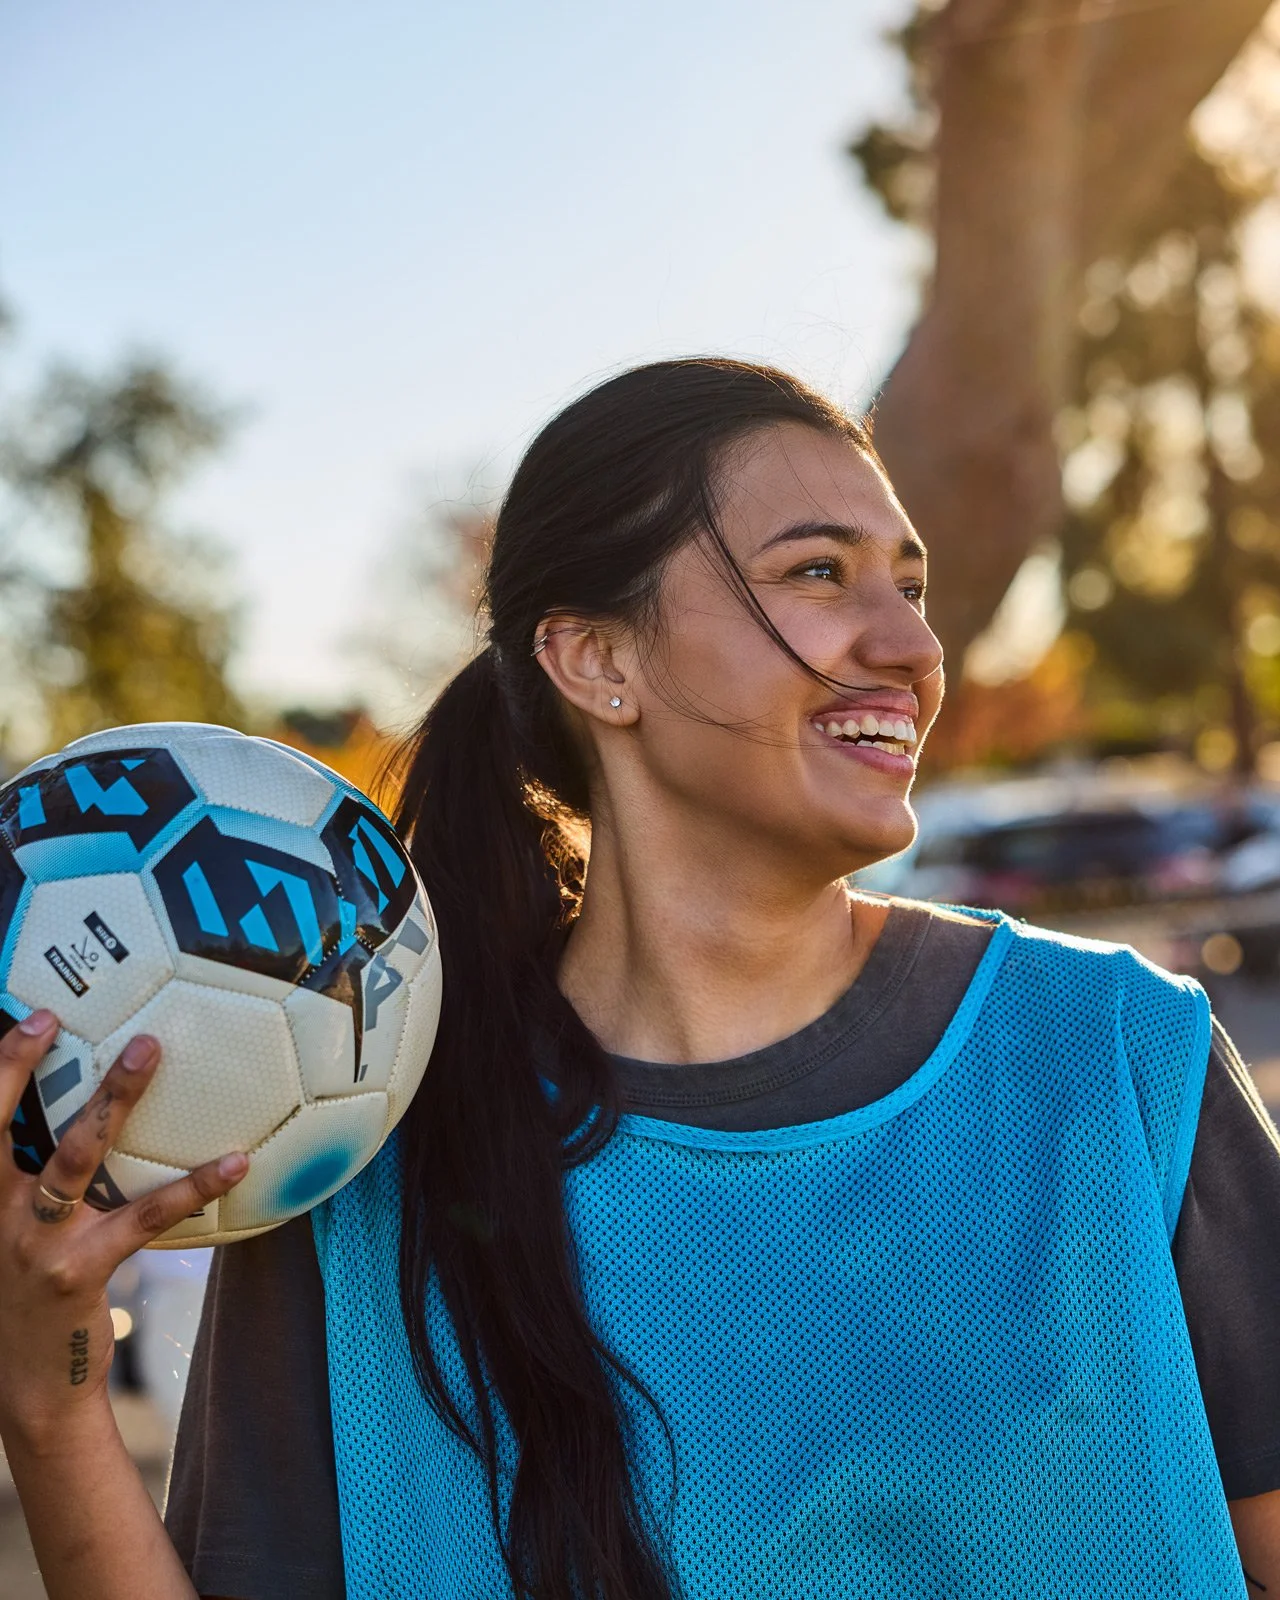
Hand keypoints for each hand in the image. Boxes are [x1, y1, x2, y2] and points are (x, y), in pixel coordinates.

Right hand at [0, 1009, 248, 1448]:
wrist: (31, 1385)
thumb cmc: (30, 1290)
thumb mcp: (14, 1230)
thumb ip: (35, 1178)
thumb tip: (95, 1113)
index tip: (31, 1017)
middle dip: (20, 1068)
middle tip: (58, 1018)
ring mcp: (33, 1241)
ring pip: (74, 1157)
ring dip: (111, 1100)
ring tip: (148, 1051)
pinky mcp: (79, 1270)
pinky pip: (143, 1215)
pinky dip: (193, 1185)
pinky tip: (234, 1161)